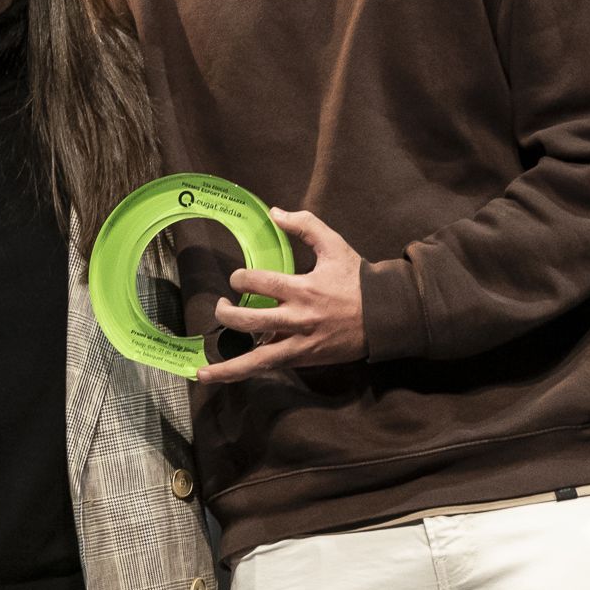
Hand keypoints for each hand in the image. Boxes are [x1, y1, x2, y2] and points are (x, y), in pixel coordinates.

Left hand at [198, 208, 365, 382]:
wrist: (386, 315)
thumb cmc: (357, 280)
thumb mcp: (334, 245)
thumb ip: (304, 226)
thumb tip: (274, 213)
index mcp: (302, 288)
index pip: (257, 283)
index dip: (239, 280)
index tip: (237, 280)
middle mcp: (297, 319)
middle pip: (249, 321)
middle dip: (226, 315)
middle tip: (221, 306)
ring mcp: (301, 343)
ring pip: (257, 359)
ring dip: (228, 367)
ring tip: (203, 373)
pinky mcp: (306, 358)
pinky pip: (273, 367)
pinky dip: (250, 373)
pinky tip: (229, 376)